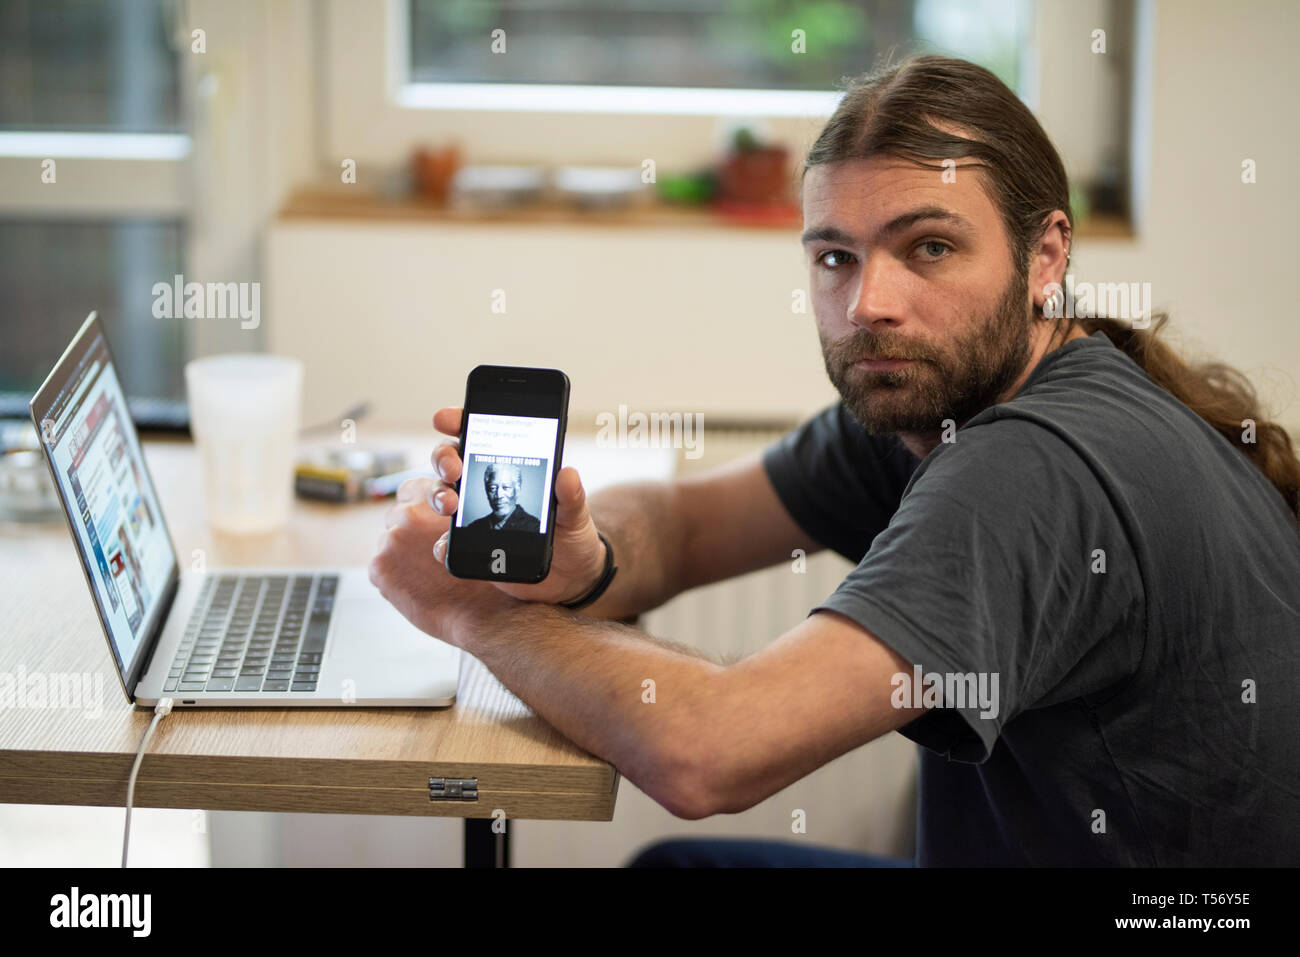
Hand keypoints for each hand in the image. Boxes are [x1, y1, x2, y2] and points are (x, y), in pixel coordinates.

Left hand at [368, 476, 509, 645]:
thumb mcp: (471, 526)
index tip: (424, 519)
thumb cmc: (484, 571)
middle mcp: (407, 513)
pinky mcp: (379, 567)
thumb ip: (449, 512)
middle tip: (425, 553)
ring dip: (400, 555)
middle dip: (406, 532)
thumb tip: (436, 511)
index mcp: (430, 495)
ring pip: (388, 544)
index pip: (409, 490)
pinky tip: (416, 587)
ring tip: (425, 574)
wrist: (483, 610)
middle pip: (395, 517)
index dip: (416, 505)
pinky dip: (394, 578)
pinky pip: (381, 569)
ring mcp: (390, 540)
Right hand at [428, 407, 607, 604]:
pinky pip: (447, 541)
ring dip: (438, 494)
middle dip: (444, 458)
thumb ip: (571, 495)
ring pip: (441, 494)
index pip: (479, 433)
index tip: (446, 419)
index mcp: (510, 465)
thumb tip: (567, 473)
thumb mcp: (576, 513)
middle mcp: (485, 484)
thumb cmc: (572, 533)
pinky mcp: (471, 545)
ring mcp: (474, 514)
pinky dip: (442, 542)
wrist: (570, 575)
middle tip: (454, 469)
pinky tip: (446, 545)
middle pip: (450, 459)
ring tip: (451, 505)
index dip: (458, 420)